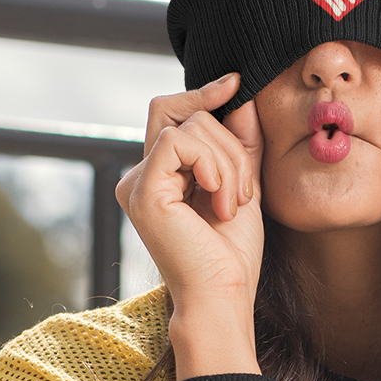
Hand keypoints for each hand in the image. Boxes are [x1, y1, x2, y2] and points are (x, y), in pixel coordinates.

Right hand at [115, 73, 264, 378]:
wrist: (224, 296)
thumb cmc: (232, 253)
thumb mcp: (243, 183)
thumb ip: (239, 141)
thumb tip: (239, 93)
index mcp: (160, 175)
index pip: (173, 113)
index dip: (202, 93)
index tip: (235, 84)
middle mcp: (140, 175)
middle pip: (181, 112)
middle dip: (228, 140)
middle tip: (244, 188)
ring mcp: (136, 182)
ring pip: (190, 126)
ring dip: (229, 162)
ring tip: (233, 204)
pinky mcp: (141, 190)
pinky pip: (180, 142)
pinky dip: (213, 165)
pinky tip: (219, 201)